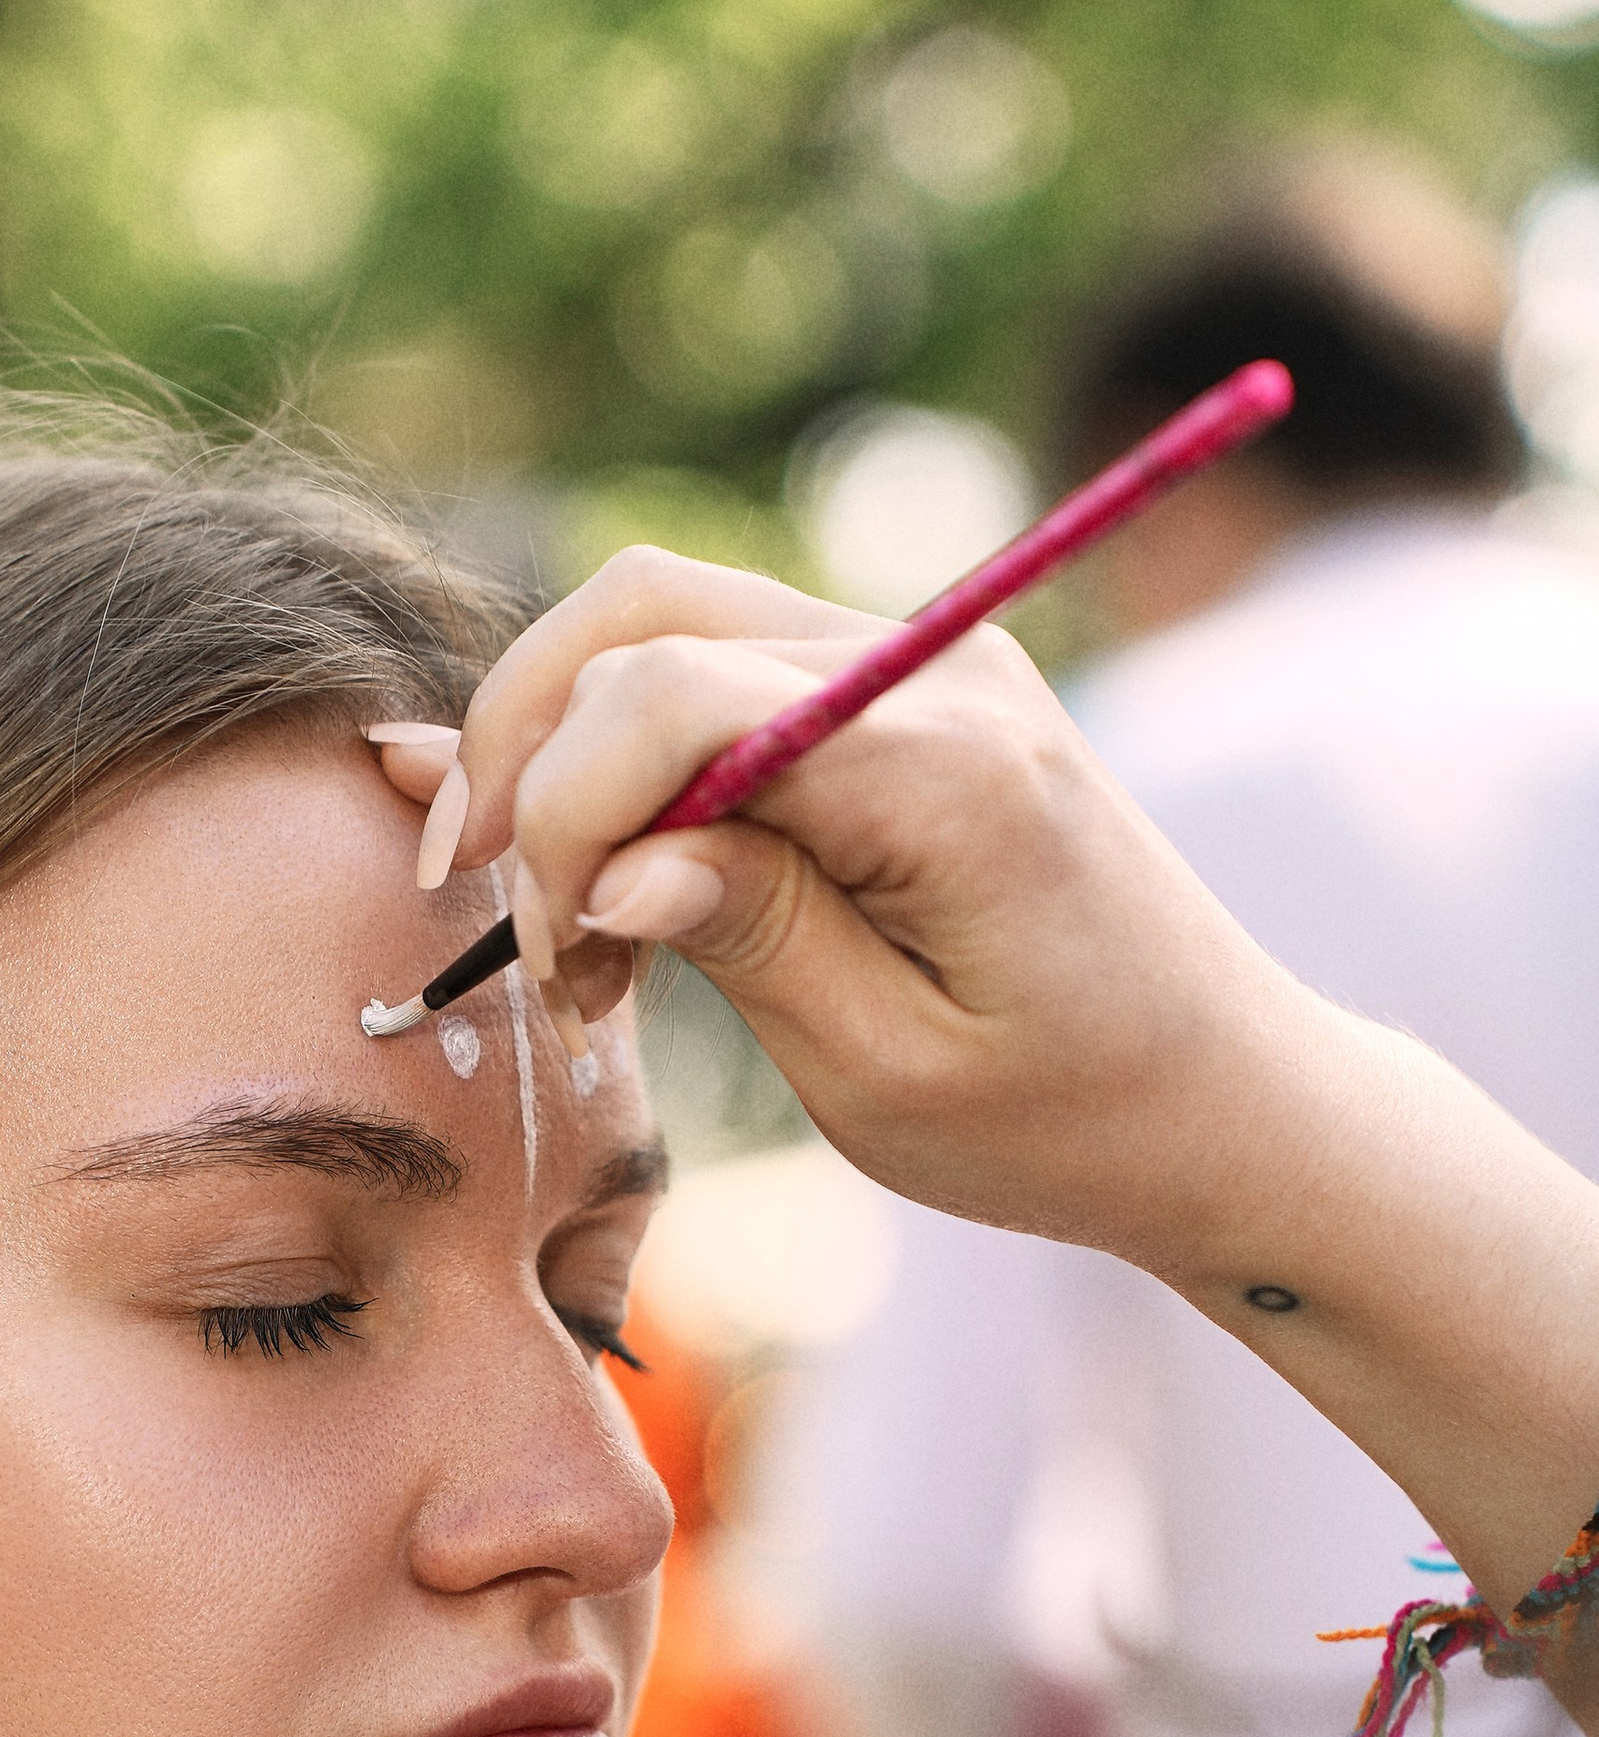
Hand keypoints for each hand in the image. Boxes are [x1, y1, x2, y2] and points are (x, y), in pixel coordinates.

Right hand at [374, 548, 1598, 1641]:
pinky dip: (630, 749)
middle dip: (530, 761)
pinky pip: (720, 664)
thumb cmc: (1070, 1121)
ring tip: (561, 922)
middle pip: (639, 616)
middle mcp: (934, 665)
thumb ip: (752, 942)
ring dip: (567, 750)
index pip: (666, 702)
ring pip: (662, 619)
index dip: (560, 822)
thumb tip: (614, 872)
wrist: (1228, 1103)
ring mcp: (923, 657)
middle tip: (508, 928)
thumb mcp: (890, 1078)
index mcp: (941, 763)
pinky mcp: (904, 689)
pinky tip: (609, 881)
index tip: (559, 973)